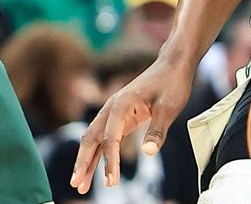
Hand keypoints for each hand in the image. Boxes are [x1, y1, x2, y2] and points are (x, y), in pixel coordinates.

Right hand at [69, 57, 193, 193]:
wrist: (173, 65)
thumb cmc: (172, 83)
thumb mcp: (169, 107)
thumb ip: (158, 130)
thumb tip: (148, 153)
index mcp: (121, 104)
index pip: (111, 138)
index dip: (110, 161)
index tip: (112, 182)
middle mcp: (112, 107)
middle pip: (92, 138)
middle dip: (84, 163)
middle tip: (78, 185)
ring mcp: (113, 111)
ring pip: (94, 139)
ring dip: (86, 161)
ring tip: (80, 184)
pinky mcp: (119, 116)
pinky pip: (104, 137)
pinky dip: (98, 153)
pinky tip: (94, 168)